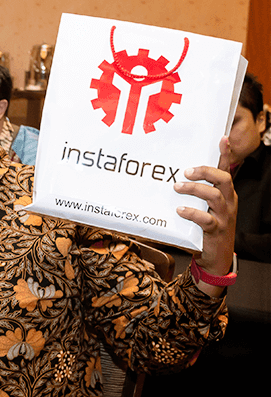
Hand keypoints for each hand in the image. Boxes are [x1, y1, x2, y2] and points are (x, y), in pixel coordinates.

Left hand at [174, 136, 236, 296]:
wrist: (216, 258)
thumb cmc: (205, 229)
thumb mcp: (201, 208)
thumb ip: (192, 195)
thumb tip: (169, 180)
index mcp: (225, 194)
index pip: (226, 170)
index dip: (224, 154)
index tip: (221, 138)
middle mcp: (228, 202)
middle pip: (224, 179)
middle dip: (205, 171)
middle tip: (186, 171)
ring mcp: (224, 216)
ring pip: (215, 196)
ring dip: (194, 189)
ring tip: (177, 187)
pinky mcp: (216, 230)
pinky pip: (206, 219)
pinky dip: (192, 212)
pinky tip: (180, 210)